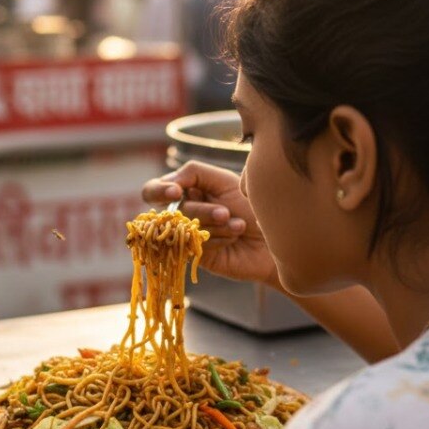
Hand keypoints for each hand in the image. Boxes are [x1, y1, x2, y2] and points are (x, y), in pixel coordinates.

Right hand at [141, 161, 277, 286]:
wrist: (274, 236)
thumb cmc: (251, 204)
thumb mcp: (224, 181)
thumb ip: (194, 172)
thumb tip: (170, 181)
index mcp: (186, 191)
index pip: (154, 190)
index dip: (159, 190)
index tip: (175, 192)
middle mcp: (183, 213)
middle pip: (172, 211)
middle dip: (202, 211)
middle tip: (225, 213)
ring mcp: (188, 236)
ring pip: (184, 230)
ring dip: (216, 226)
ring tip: (239, 226)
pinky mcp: (197, 255)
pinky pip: (195, 247)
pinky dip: (218, 240)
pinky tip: (234, 239)